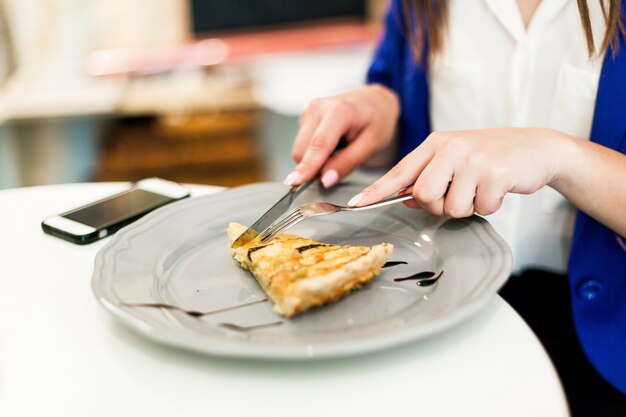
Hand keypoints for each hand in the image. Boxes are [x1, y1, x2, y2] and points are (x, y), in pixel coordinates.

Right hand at [284, 84, 399, 187]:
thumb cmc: (376, 121)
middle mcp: (317, 107)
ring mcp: (308, 111)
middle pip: (302, 150)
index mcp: (338, 110)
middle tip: (339, 164)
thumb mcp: (371, 145)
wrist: (373, 102)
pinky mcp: (304, 117)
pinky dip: (314, 151)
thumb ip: (348, 163)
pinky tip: (332, 143)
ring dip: (315, 159)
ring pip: (300, 149)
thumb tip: (325, 180)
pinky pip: (302, 145)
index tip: (295, 182)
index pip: (319, 144)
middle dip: (314, 166)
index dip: (307, 165)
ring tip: (338, 148)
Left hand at [347, 128, 567, 216]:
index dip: (376, 191)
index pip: (399, 171)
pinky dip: (489, 206)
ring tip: (481, 188)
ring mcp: (472, 159)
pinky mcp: (495, 172)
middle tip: (459, 194)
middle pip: (423, 195)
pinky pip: (480, 208)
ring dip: (468, 207)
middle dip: (439, 205)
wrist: (537, 148)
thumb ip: (429, 176)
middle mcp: (450, 148)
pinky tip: (498, 188)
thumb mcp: (456, 159)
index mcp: (436, 144)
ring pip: (451, 207)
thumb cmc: (492, 156)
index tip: (355, 205)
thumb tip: (406, 198)